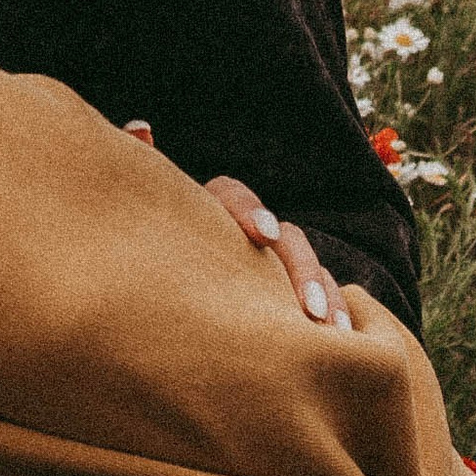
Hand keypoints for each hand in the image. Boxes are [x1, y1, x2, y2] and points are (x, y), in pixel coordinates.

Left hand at [120, 126, 353, 327]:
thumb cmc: (138, 257)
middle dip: (301, 271)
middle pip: (286, 238)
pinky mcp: (285, 300)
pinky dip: (334, 319)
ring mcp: (271, 266)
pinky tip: (341, 347)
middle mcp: (245, 234)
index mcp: (205, 211)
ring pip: (309, 271)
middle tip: (310, 310)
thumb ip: (134, 177)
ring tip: (334, 337)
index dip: (248, 209)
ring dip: (326, 297)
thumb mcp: (137, 223)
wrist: (145, 304)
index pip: (232, 195)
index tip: (261, 235)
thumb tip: (143, 128)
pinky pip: (319, 303)